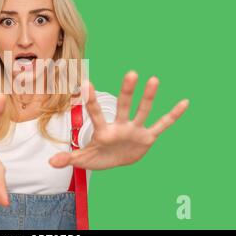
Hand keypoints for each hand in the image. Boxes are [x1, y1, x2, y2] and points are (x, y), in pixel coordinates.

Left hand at [49, 71, 189, 169]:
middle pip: (123, 106)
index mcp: (103, 131)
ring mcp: (135, 129)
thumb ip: (69, 159)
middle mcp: (120, 125)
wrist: (117, 161)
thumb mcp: (84, 160)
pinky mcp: (148, 137)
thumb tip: (51, 162)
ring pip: (143, 111)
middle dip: (126, 92)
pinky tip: (184, 102)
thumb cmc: (99, 157)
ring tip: (154, 79)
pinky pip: (162, 125)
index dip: (90, 100)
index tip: (86, 83)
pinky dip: (172, 116)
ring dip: (148, 98)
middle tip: (131, 73)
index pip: (95, 113)